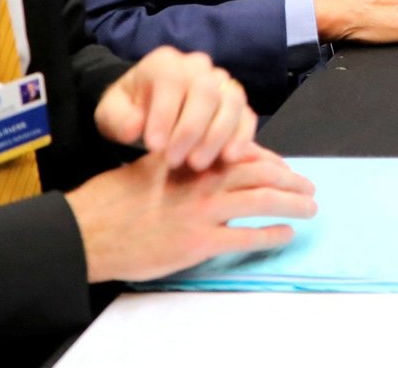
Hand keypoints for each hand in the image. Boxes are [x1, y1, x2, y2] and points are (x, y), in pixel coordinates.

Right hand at [67, 145, 317, 283]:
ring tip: (310, 208)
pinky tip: (285, 235)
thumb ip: (178, 161)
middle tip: (309, 187)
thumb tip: (200, 159)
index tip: (282, 166)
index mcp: (191, 160)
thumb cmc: (111, 199)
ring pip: (262, 202)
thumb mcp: (148, 166)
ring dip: (292, 204)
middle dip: (290, 179)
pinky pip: (246, 238)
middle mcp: (203, 182)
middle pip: (261, 174)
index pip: (242, 153)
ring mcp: (203, 213)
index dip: (269, 160)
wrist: (87, 230)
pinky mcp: (199, 242)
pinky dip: (271, 235)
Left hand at [95, 48, 254, 170]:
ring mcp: (221, 82)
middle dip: (192, 129)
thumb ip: (119, 119)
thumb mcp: (110, 113)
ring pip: (232, 101)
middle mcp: (198, 67)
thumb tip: (135, 128)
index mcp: (165, 63)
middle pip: (206, 91)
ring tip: (198, 164)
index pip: (172, 81)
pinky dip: (242, 136)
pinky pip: (247, 115)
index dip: (165, 114)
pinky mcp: (236, 103)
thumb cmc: (129, 110)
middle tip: (174, 161)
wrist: (146, 110)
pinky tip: (229, 159)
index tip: (154, 147)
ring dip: (218, 135)